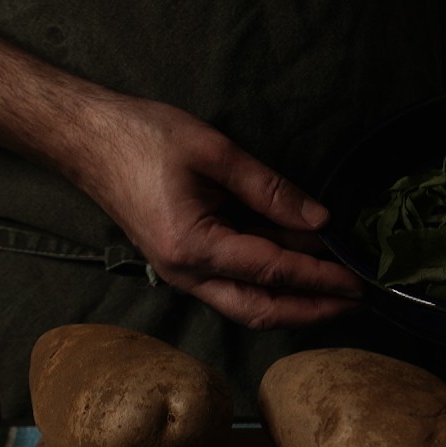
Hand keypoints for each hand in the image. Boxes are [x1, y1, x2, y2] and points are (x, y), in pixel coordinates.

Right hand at [64, 95, 364, 329]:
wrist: (86, 140)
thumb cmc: (143, 137)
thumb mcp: (214, 152)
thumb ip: (269, 189)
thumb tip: (320, 220)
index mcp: (194, 246)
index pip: (272, 271)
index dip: (320, 277)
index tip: (359, 280)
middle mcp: (187, 274)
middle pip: (261, 308)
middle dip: (313, 309)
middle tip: (357, 301)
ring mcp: (182, 274)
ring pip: (247, 303)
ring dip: (294, 302)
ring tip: (337, 293)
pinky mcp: (183, 264)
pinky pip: (234, 287)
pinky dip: (270, 285)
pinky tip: (299, 272)